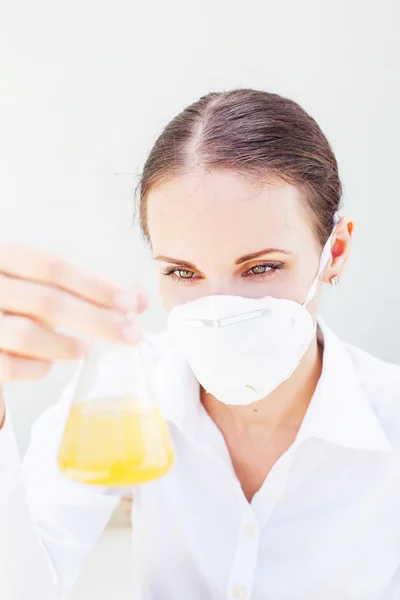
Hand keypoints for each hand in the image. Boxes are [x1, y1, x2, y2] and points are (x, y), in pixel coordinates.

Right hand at [0, 244, 147, 387]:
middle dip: (97, 319)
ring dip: (65, 345)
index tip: (132, 302)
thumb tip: (138, 299)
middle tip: (131, 334)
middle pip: (48, 300)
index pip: (54, 265)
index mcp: (4, 256)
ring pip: (27, 333)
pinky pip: (9, 366)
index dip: (96, 284)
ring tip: (86, 351)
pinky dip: (37, 366)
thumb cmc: (15, 301)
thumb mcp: (42, 283)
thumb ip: (86, 288)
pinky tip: (50, 364)